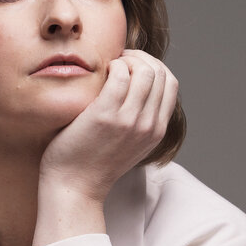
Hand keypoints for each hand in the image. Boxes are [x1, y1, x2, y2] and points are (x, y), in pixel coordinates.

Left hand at [39, 50, 178, 200]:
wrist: (74, 188)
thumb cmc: (92, 163)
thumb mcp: (127, 144)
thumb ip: (138, 120)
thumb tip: (136, 89)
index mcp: (157, 131)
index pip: (171, 83)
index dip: (153, 66)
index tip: (132, 66)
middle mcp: (149, 126)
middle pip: (161, 73)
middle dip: (141, 58)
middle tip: (119, 60)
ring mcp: (130, 121)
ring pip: (145, 71)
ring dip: (127, 60)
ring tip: (110, 65)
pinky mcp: (107, 116)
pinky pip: (121, 75)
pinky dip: (113, 65)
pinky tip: (100, 73)